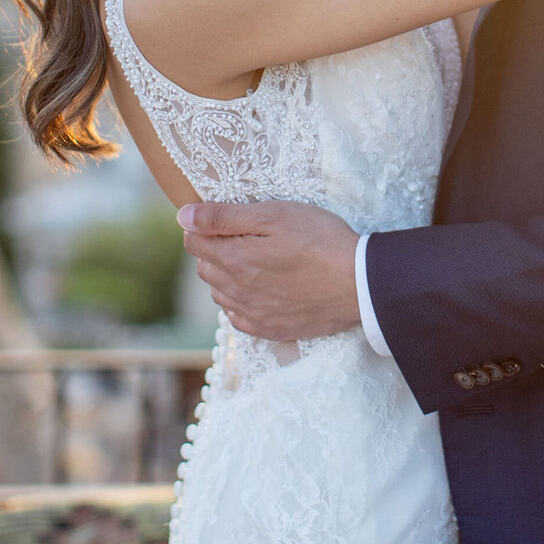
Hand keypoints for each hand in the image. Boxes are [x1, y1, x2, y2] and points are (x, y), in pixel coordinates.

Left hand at [178, 200, 360, 340]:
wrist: (359, 283)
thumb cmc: (320, 240)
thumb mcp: (274, 215)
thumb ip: (224, 216)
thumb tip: (183, 216)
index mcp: (233, 260)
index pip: (193, 241)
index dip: (204, 225)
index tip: (225, 218)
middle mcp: (235, 292)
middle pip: (204, 267)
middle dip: (215, 249)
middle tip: (245, 236)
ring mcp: (251, 314)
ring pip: (219, 292)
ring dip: (227, 276)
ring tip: (257, 261)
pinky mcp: (268, 329)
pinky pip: (237, 316)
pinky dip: (241, 301)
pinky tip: (261, 289)